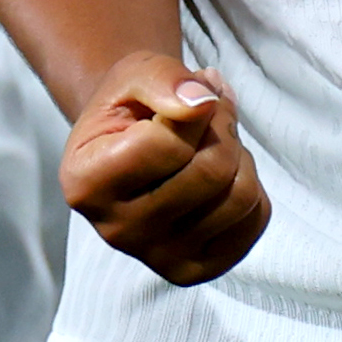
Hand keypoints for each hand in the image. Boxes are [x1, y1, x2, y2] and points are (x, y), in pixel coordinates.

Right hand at [60, 52, 271, 284]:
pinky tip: (222, 175)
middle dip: (223, 127)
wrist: (132, 143)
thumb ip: (163, 79)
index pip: (166, 145)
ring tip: (213, 143)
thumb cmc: (132, 108)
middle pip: (210, 173)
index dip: (194, 107)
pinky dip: (251, 184)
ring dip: (239, 155)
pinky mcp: (197, 269)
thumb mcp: (135, 73)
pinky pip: (255, 220)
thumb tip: (202, 103)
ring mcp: (158, 258)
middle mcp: (116, 232)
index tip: (187, 94)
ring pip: (240, 197)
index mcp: (86, 184)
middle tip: (211, 111)